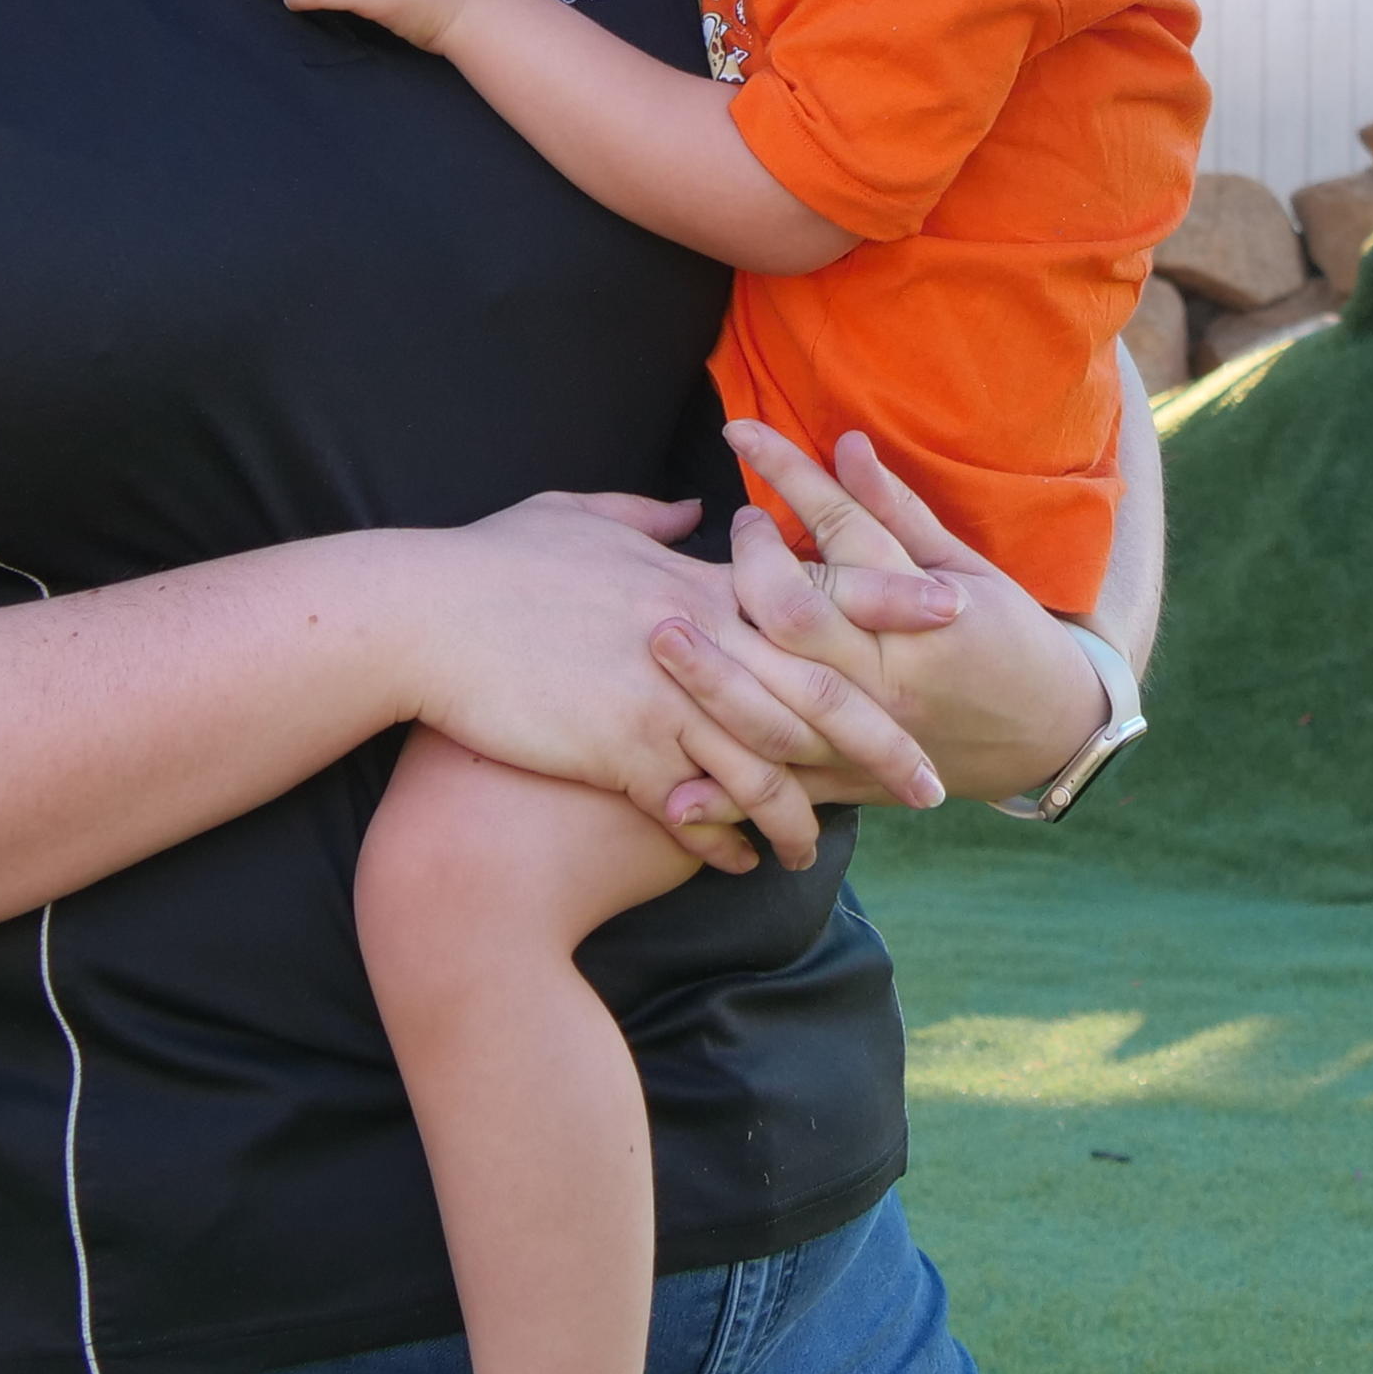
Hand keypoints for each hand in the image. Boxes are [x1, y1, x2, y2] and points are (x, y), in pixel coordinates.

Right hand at [402, 490, 941, 870]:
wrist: (421, 620)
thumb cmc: (489, 566)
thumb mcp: (570, 517)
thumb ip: (643, 515)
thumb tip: (691, 506)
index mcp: (692, 579)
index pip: (813, 589)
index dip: (887, 604)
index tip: (952, 616)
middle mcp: (696, 637)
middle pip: (815, 693)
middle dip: (881, 742)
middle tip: (931, 783)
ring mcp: (663, 697)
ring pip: (765, 763)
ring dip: (804, 815)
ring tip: (826, 850)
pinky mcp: (621, 750)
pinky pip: (697, 807)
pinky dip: (725, 840)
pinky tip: (741, 867)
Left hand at [666, 421, 1118, 805]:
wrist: (1055, 735)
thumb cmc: (1010, 638)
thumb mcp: (967, 566)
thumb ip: (898, 511)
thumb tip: (844, 443)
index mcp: (928, 613)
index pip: (845, 531)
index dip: (791, 478)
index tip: (741, 433)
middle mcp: (892, 676)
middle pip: (799, 618)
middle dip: (744, 568)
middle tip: (728, 530)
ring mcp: (871, 737)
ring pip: (779, 709)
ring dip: (714, 675)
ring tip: (663, 635)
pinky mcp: (855, 782)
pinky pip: (784, 787)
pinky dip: (731, 789)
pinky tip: (675, 789)